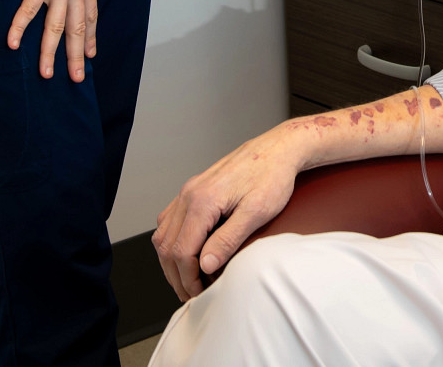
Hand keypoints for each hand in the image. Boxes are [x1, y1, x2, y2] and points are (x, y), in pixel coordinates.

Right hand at [8, 0, 97, 81]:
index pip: (90, 17)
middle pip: (77, 30)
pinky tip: (12, 43)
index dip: (91, 37)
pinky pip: (29, 9)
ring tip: (45, 74)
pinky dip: (19, 27)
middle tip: (76, 78)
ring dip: (49, 53)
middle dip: (76, 56)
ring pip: (55, 28)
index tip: (92, 54)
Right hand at [153, 120, 313, 300]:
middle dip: (176, 275)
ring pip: (163, 233)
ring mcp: (189, 190)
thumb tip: (205, 266)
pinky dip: (172, 241)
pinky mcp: (194, 189)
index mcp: (202, 200)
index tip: (200, 292)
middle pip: (167, 245)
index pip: (181, 251)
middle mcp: (189, 193)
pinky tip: (187, 253)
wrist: (279, 149)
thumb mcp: (256, 213)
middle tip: (191, 293)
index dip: (188, 278)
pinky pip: (170, 220)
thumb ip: (228, 240)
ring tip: (188, 279)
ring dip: (171, 260)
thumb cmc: (272, 177)